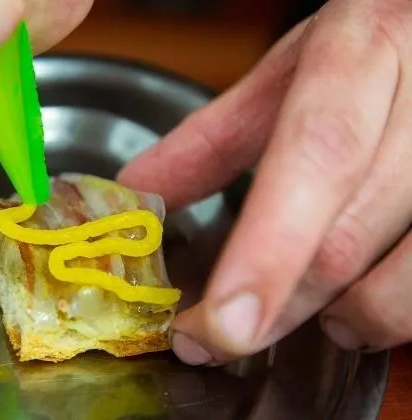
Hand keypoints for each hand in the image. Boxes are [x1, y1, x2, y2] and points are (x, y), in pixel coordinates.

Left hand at [119, 0, 411, 363]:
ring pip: (410, 271)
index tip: (222, 320)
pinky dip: (398, 306)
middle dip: (280, 303)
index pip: (315, 156)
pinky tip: (369, 300)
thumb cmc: (367, 47)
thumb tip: (140, 190)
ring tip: (318, 317)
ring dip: (353, 313)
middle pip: (349, 234)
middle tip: (219, 334)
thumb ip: (211, 137)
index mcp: (360, 56)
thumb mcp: (287, 73)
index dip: (268, 249)